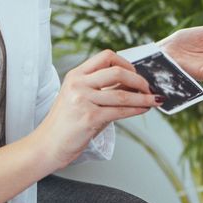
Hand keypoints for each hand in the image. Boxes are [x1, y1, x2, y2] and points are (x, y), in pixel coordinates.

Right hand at [31, 50, 159, 169]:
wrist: (48, 145)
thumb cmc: (66, 124)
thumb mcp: (81, 98)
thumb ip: (104, 89)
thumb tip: (134, 83)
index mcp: (76, 75)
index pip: (106, 56)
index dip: (126, 63)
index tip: (136, 72)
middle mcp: (78, 84)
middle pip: (117, 71)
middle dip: (139, 80)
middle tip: (148, 88)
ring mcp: (83, 100)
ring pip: (123, 93)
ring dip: (143, 97)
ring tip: (154, 100)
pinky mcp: (89, 117)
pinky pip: (121, 110)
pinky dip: (137, 109)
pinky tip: (144, 109)